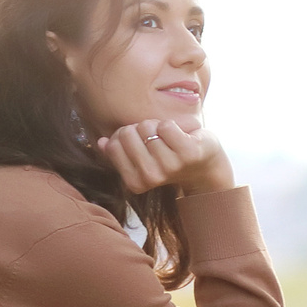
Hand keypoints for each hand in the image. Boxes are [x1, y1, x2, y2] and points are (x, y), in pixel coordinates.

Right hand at [95, 118, 233, 196]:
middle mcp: (151, 177)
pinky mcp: (187, 153)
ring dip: (157, 125)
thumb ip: (119, 152)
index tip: (139, 142)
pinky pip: (166, 126)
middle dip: (139, 128)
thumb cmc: (169, 158)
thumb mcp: (141, 158)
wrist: (204, 165)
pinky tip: (180, 135)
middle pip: (128, 133)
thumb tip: (101, 142)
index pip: (114, 144)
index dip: (125, 134)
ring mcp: (170, 166)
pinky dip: (172, 124)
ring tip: (168, 137)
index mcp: (135, 183)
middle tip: (155, 137)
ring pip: (147, 128)